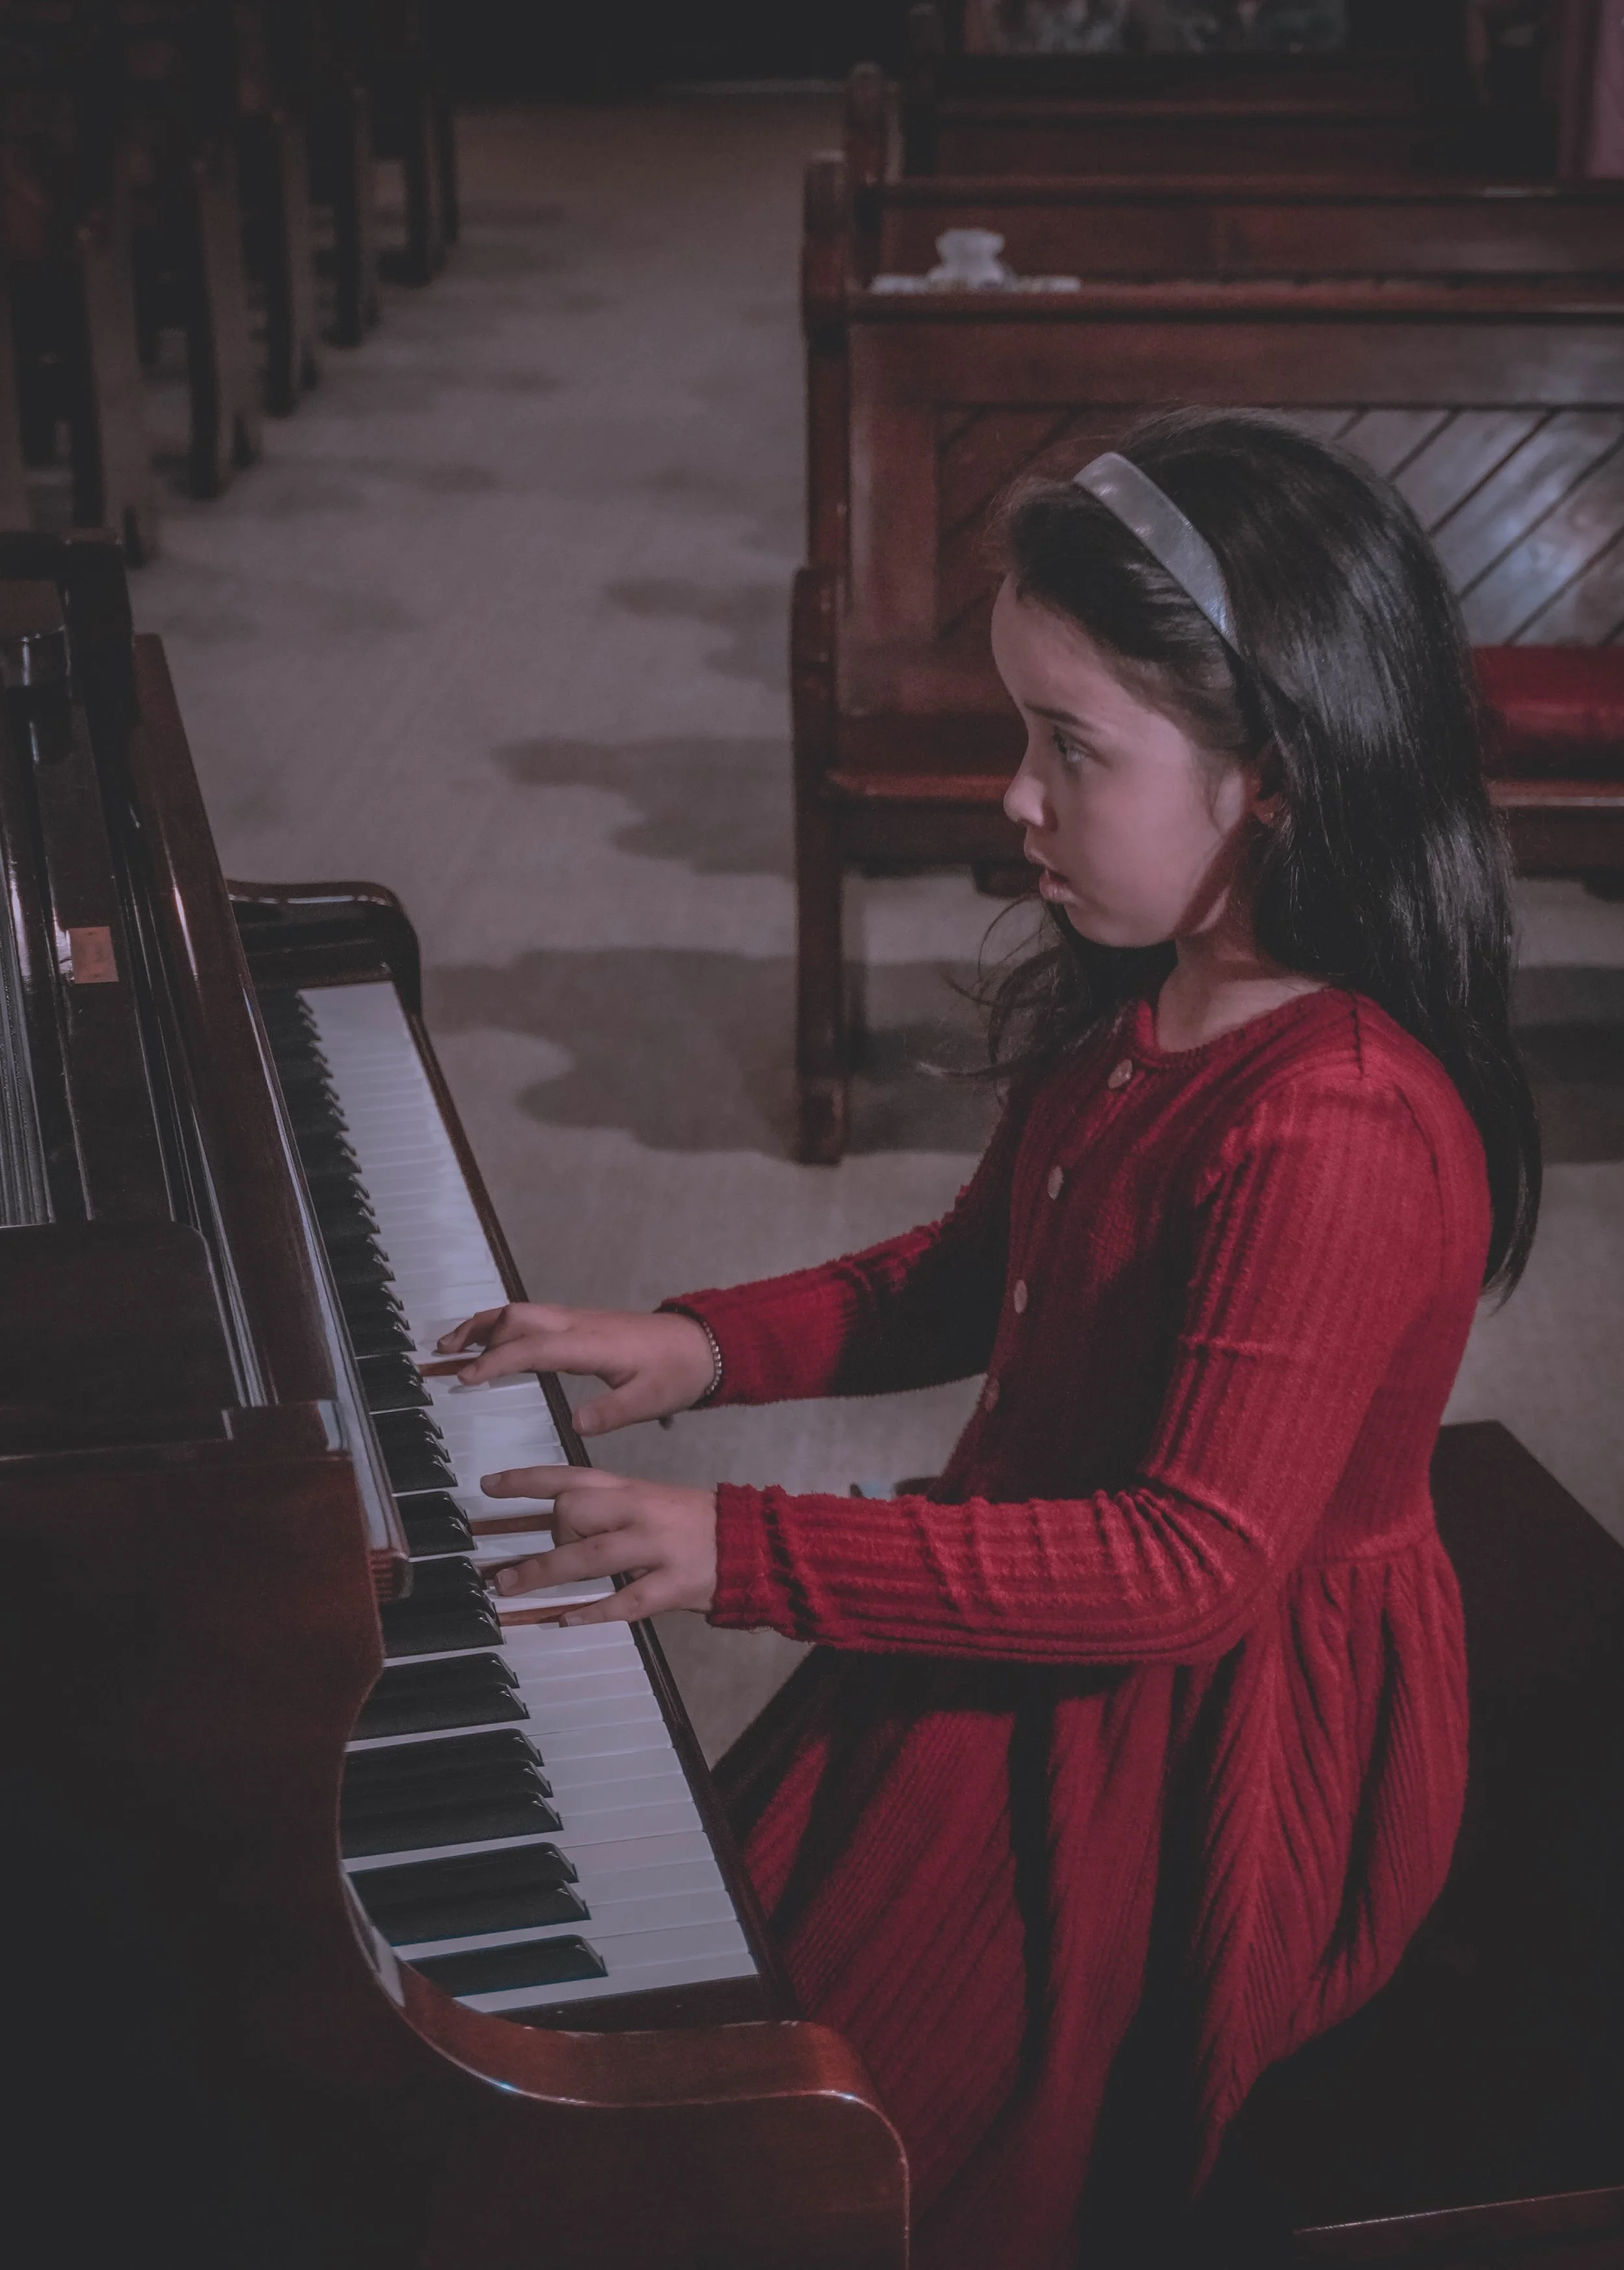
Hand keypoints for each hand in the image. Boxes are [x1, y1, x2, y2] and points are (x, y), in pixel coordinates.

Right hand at [434, 1304, 714, 1434]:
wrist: (703, 1345)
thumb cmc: (677, 1372)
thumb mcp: (649, 1401)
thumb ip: (610, 1413)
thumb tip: (574, 1425)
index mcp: (591, 1343)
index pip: (531, 1347)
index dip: (495, 1360)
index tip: (466, 1376)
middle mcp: (579, 1324)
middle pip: (517, 1316)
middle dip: (476, 1330)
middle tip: (444, 1352)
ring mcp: (579, 1320)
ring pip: (522, 1312)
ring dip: (486, 1324)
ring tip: (454, 1344)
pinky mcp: (582, 1325)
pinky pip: (535, 1318)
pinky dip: (505, 1327)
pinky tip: (494, 1344)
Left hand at [481, 1466, 717, 1625]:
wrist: (756, 1542)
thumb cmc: (697, 1522)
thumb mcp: (651, 1500)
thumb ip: (610, 1508)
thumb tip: (560, 1520)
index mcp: (632, 1489)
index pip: (570, 1475)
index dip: (526, 1480)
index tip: (489, 1485)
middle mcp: (639, 1513)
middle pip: (573, 1513)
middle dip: (547, 1535)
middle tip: (534, 1558)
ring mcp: (656, 1549)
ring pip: (588, 1557)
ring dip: (543, 1573)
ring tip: (509, 1586)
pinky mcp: (672, 1585)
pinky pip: (624, 1601)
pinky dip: (591, 1613)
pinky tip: (565, 1620)